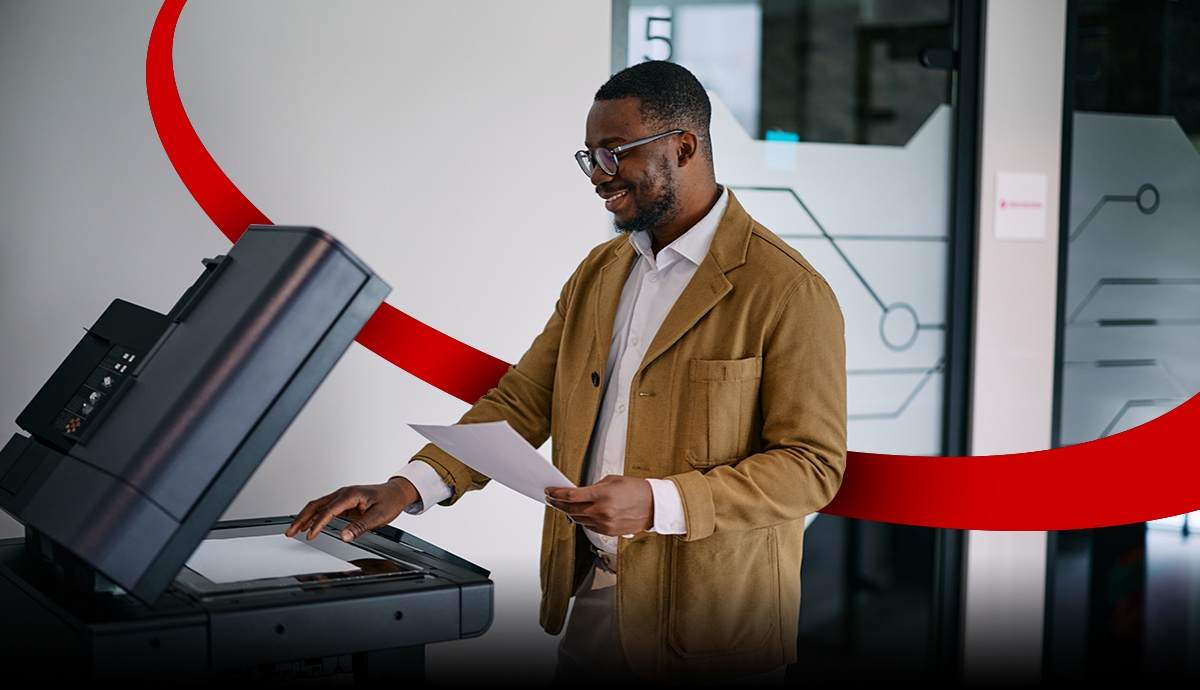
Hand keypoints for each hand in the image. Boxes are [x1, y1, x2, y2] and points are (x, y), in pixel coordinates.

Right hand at [284, 477, 418, 542]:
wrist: (396, 492)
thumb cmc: (390, 501)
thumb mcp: (378, 517)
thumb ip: (360, 527)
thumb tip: (344, 536)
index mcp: (351, 495)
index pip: (329, 510)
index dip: (318, 524)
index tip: (310, 535)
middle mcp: (343, 494)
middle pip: (316, 505)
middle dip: (301, 518)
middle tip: (290, 531)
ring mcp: (342, 497)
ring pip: (318, 506)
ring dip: (304, 517)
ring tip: (293, 530)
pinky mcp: (343, 502)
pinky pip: (324, 509)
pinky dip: (313, 517)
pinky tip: (307, 525)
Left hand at [544, 475, 653, 536]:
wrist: (654, 505)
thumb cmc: (636, 490)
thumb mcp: (612, 480)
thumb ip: (593, 487)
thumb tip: (578, 493)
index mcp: (602, 495)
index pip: (571, 496)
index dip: (557, 493)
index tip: (549, 491)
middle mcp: (602, 511)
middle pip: (570, 509)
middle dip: (558, 503)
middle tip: (551, 497)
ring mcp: (604, 524)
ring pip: (578, 519)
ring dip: (569, 512)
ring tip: (563, 505)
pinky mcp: (608, 532)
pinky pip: (588, 526)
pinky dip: (583, 519)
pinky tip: (581, 513)